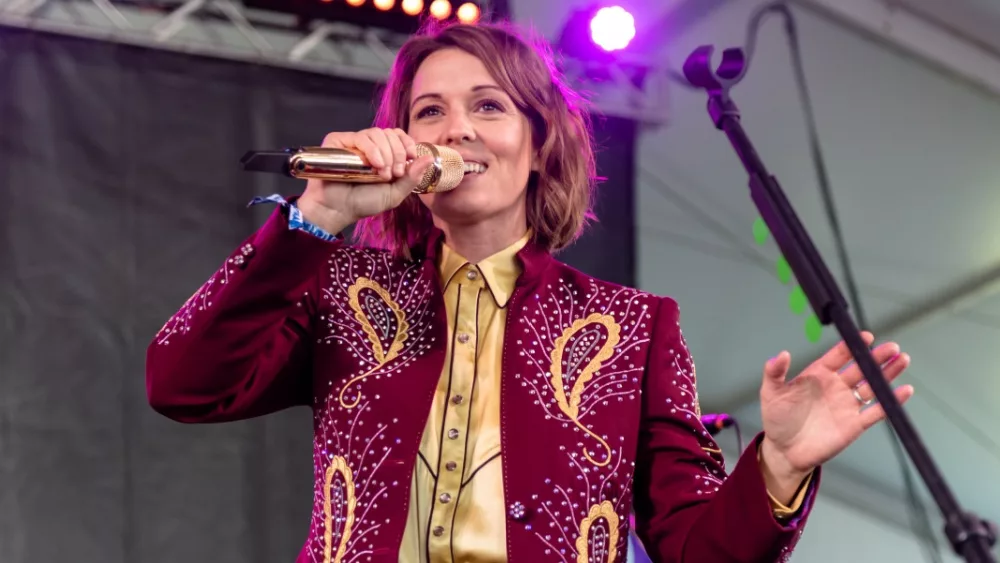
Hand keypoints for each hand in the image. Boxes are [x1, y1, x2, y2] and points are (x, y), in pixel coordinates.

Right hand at [296, 128, 434, 232]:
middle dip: (398, 153)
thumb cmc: (363, 202)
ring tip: (384, 173)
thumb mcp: (394, 193)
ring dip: (386, 153)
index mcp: (383, 153)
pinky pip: (360, 137)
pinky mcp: (338, 141)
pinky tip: (375, 165)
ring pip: (377, 133)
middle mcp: (369, 145)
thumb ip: (412, 177)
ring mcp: (353, 142)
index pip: (398, 136)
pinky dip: (372, 150)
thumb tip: (429, 158)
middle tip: (396, 173)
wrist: (338, 210)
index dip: (407, 143)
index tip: (412, 156)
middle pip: (390, 133)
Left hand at [757, 332, 913, 494]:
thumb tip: (781, 354)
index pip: (839, 355)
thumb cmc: (777, 419)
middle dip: (876, 357)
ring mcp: (847, 404)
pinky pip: (876, 411)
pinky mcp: (855, 424)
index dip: (852, 346)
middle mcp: (836, 386)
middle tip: (892, 347)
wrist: (784, 451)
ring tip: (902, 360)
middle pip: (861, 367)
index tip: (865, 336)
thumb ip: (775, 372)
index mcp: (818, 374)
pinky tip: (904, 391)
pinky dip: (891, 402)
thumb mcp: (771, 393)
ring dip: (887, 374)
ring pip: (872, 385)